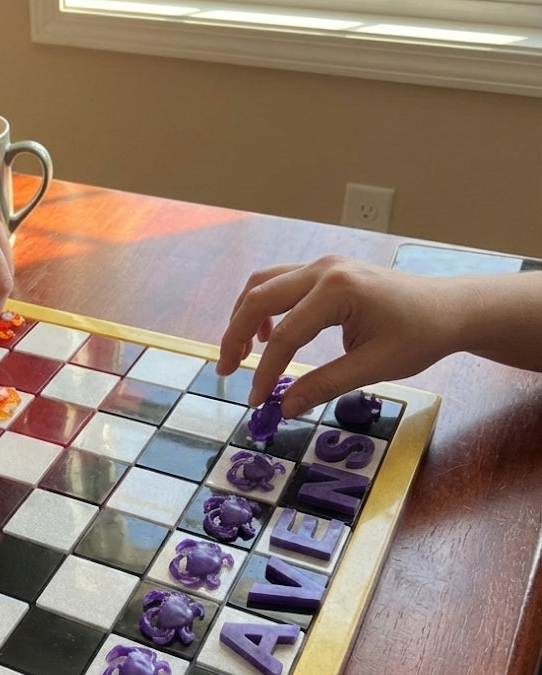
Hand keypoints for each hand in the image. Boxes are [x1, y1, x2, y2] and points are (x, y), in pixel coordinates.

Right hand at [215, 255, 468, 415]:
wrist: (449, 308)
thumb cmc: (419, 337)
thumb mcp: (373, 367)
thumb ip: (323, 385)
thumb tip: (284, 409)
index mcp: (338, 291)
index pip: (284, 335)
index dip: (264, 372)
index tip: (256, 402)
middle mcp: (323, 269)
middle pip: (259, 298)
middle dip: (234, 336)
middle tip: (226, 371)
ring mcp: (322, 265)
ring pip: (262, 285)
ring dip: (243, 318)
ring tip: (237, 354)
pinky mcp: (323, 270)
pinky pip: (278, 283)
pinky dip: (262, 307)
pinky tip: (265, 335)